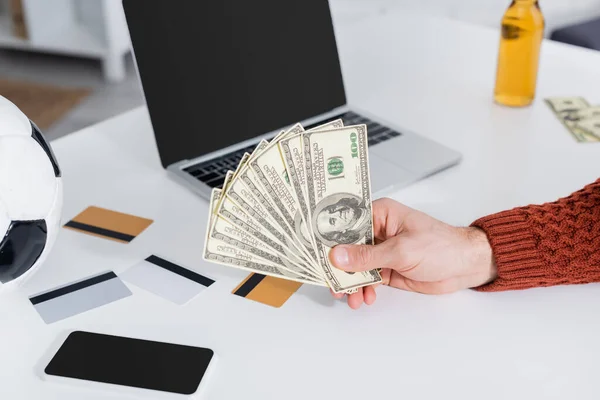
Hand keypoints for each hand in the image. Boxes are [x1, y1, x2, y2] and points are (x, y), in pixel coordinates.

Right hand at [328, 198, 496, 308]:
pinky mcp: (387, 268)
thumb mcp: (401, 250)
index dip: (330, 238)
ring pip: (355, 267)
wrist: (465, 266)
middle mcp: (378, 231)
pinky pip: (367, 279)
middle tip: (332, 283)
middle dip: (339, 267)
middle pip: (347, 247)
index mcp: (380, 214)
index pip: (347, 223)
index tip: (316, 252)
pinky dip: (363, 290)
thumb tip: (338, 256)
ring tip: (352, 298)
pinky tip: (366, 298)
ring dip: (351, 283)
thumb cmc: (442, 246)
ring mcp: (382, 251)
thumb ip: (368, 255)